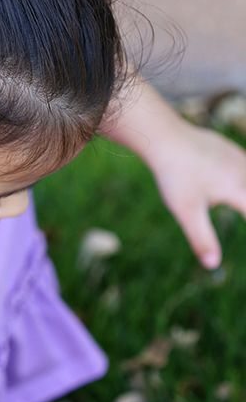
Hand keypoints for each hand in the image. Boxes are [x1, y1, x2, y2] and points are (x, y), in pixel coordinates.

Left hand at [147, 119, 245, 268]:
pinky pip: (244, 163)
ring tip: (238, 199)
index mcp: (237, 189)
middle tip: (242, 207)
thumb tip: (213, 265)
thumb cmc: (175, 175)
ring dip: (244, 191)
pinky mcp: (227, 147)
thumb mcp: (186, 211)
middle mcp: (242, 171)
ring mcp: (236, 156)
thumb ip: (201, 238)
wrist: (164, 137)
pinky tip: (238, 176)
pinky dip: (243, 173)